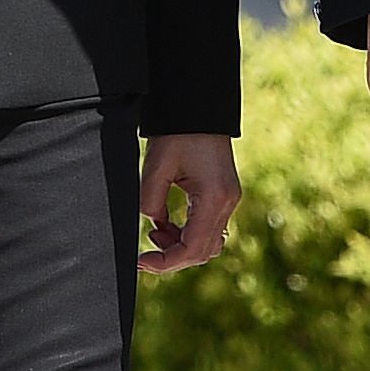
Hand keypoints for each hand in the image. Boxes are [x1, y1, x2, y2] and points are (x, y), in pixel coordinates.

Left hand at [137, 133, 240, 274]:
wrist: (198, 107)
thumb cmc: (178, 132)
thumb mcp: (156, 167)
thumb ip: (150, 201)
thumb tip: (150, 222)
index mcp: (213, 198)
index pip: (192, 249)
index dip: (165, 262)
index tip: (141, 260)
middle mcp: (227, 203)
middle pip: (203, 252)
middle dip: (172, 258)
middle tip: (144, 252)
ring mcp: (228, 200)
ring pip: (207, 243)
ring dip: (180, 246)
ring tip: (154, 232)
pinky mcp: (223, 195)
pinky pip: (208, 227)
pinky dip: (187, 233)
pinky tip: (165, 223)